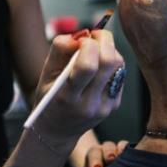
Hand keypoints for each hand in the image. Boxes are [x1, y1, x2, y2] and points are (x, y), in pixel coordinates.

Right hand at [31, 30, 124, 149]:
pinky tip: (99, 65)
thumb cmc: (49, 98)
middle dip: (104, 40)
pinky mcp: (114, 105)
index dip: (87, 44)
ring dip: (109, 49)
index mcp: (68, 98)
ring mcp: (105, 106)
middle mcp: (89, 104)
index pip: (87, 67)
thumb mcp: (45, 75)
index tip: (80, 40)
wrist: (57, 131)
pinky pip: (121, 73)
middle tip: (94, 36)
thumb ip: (59, 50)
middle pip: (109, 62)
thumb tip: (80, 35)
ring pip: (119, 65)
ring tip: (95, 50)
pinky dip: (112, 62)